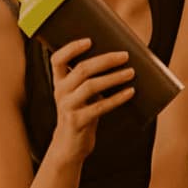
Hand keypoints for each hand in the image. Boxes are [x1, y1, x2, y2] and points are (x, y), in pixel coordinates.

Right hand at [48, 38, 135, 161]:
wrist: (69, 147)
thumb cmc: (80, 114)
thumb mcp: (78, 96)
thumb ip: (88, 80)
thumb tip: (119, 61)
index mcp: (59, 82)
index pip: (57, 59)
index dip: (71, 48)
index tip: (89, 40)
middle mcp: (60, 93)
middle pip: (81, 70)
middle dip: (105, 60)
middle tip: (124, 55)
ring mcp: (68, 107)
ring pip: (91, 86)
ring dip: (113, 77)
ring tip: (131, 72)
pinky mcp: (78, 122)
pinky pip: (100, 107)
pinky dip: (117, 98)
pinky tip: (130, 92)